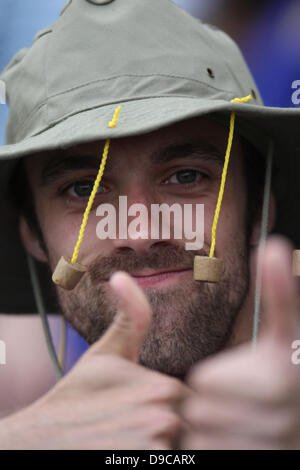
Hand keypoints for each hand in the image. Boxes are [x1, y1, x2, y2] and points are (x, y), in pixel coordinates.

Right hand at [0, 272, 189, 449]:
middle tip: (132, 426)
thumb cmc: (79, 393)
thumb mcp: (106, 352)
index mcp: (162, 389)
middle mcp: (162, 421)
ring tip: (127, 439)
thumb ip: (131, 316)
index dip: (171, 406)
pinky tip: (123, 450)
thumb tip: (120, 274)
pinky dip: (148, 457)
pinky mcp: (139, 464)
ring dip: (158, 446)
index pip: (191, 403)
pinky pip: (164, 460)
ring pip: (176, 448)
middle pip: (188, 429)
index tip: (143, 407)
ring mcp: (151, 449)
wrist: (42, 440)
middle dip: (167, 429)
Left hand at [180, 237, 299, 449]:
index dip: (211, 379)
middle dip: (209, 406)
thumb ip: (281, 294)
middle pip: (200, 412)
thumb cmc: (283, 375)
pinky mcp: (253, 462)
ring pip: (202, 440)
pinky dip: (212, 451)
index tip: (232, 378)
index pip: (204, 382)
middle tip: (232, 402)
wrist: (295, 423)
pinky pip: (208, 456)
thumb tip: (274, 245)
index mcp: (279, 380)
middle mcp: (281, 420)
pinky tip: (232, 442)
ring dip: (210, 432)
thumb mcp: (286, 335)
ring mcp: (269, 447)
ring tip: (234, 423)